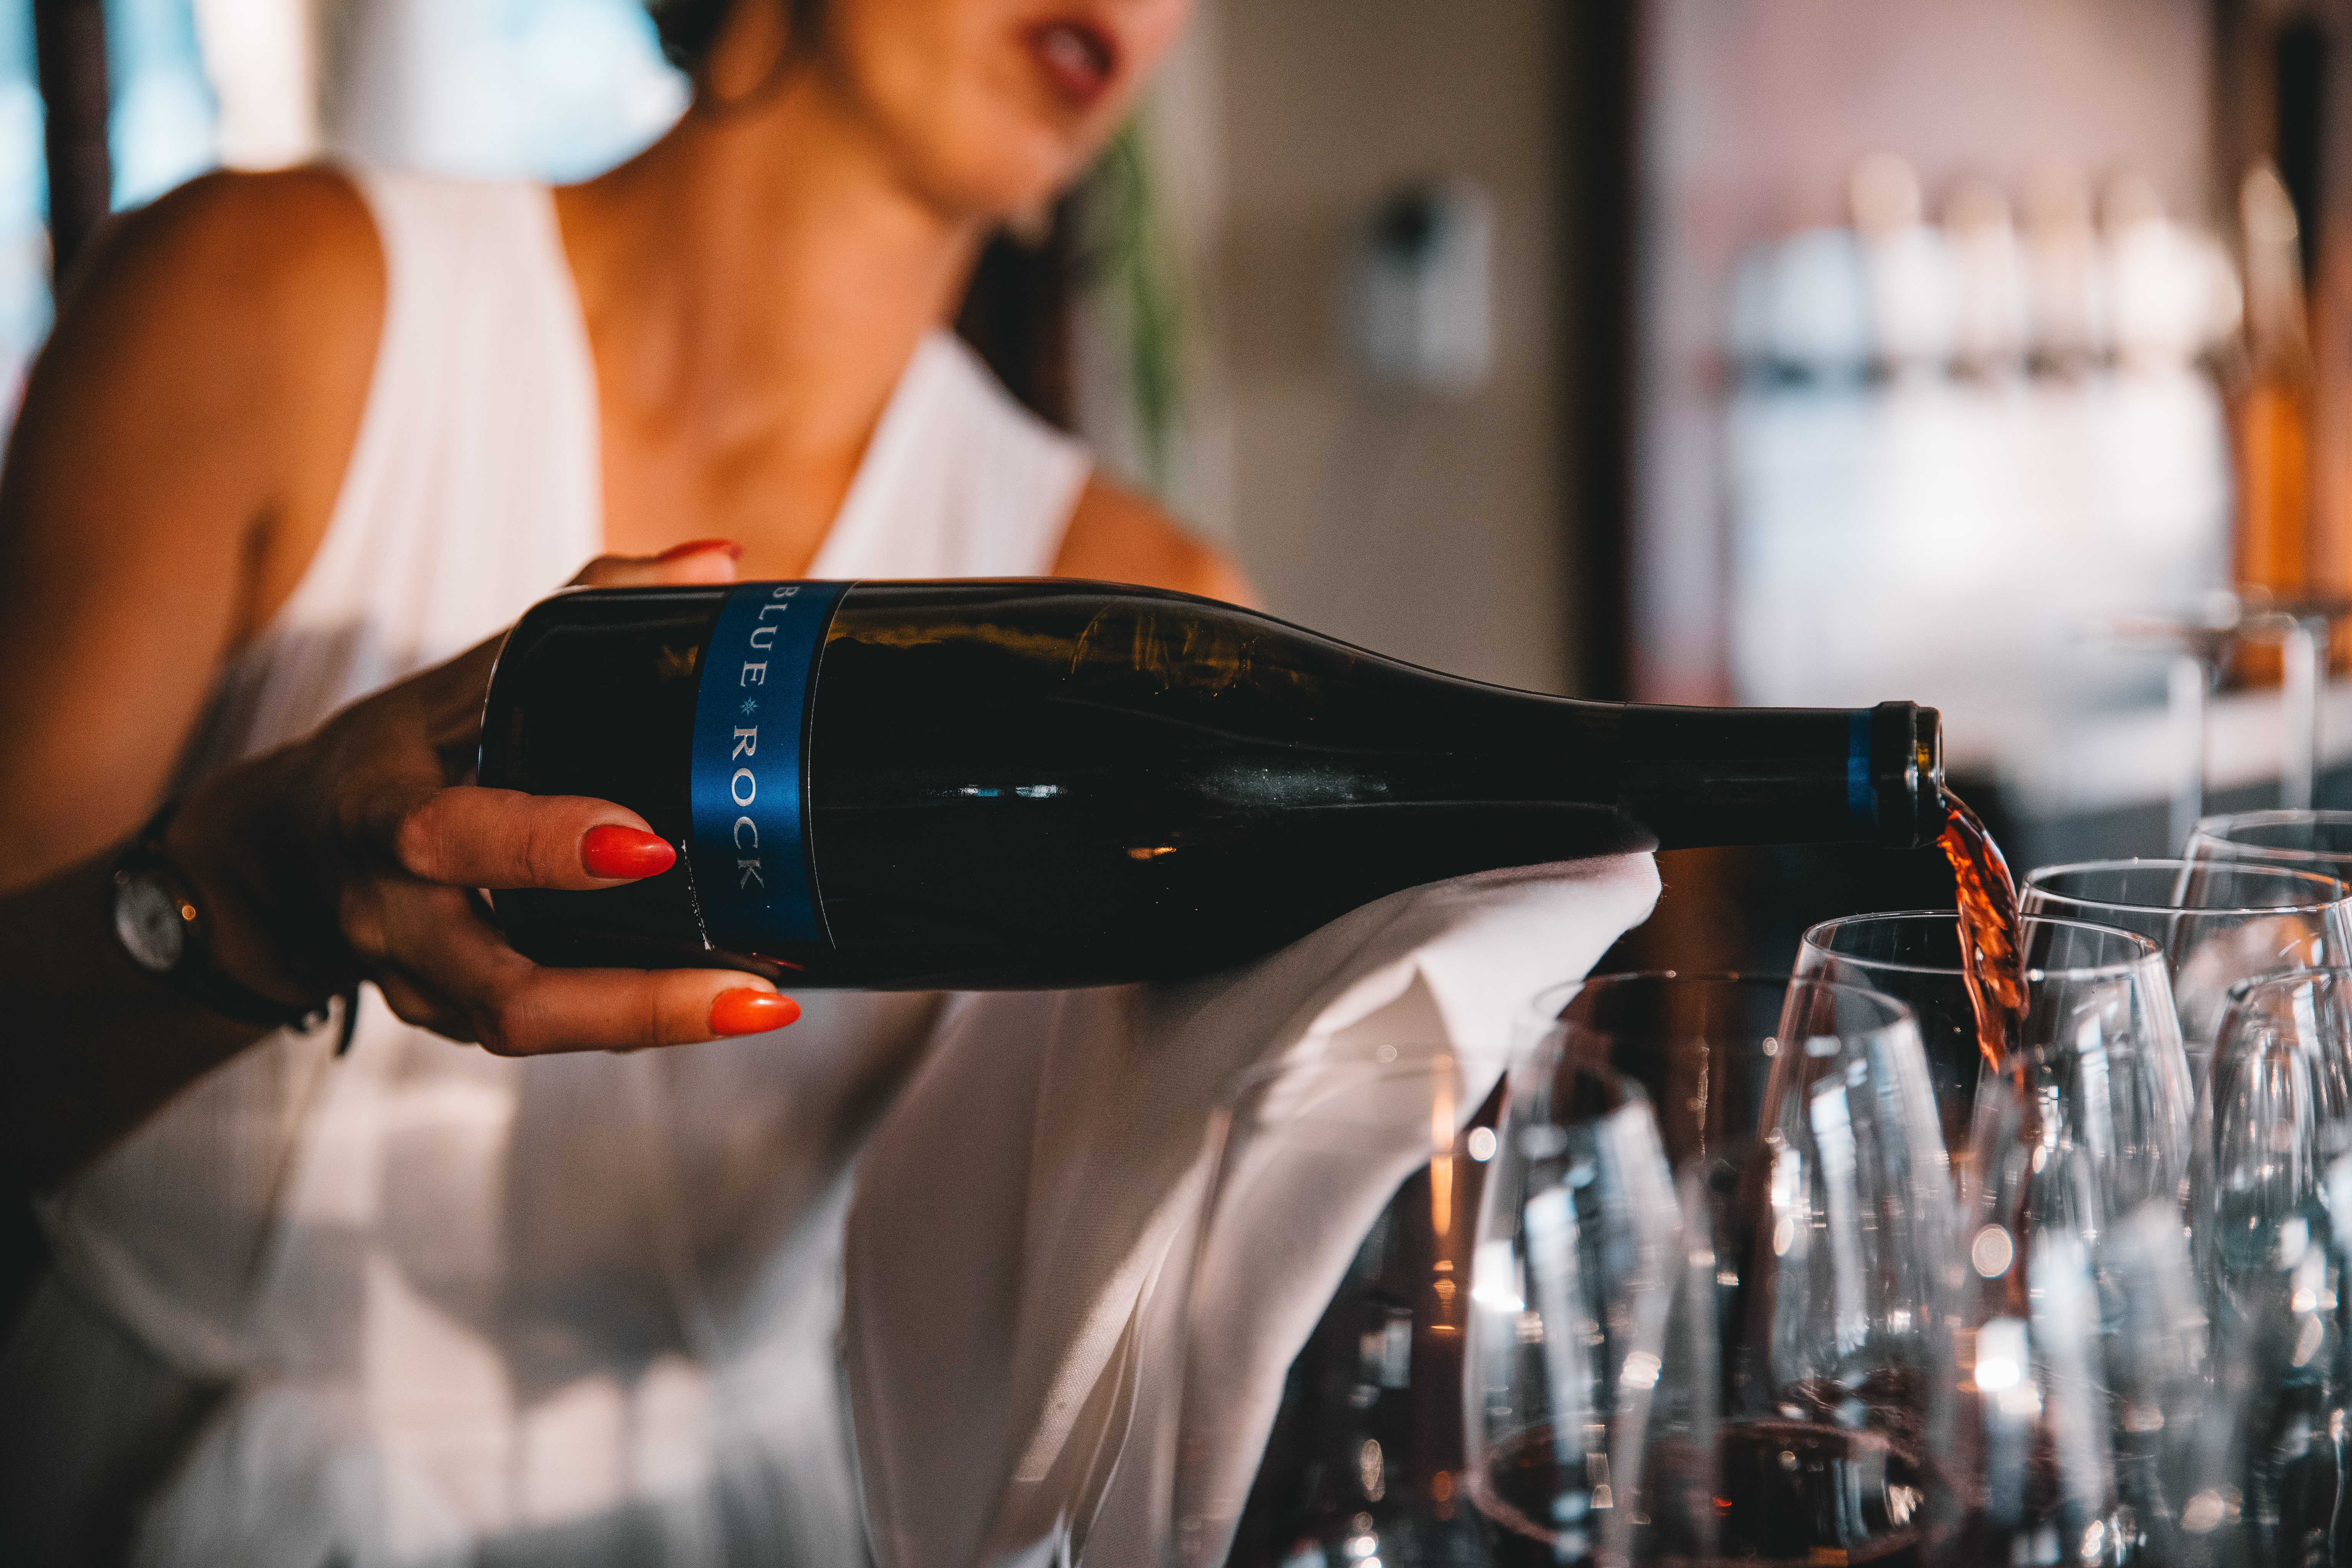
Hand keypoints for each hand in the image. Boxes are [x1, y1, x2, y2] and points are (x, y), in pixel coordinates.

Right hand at [172, 542, 800, 1052]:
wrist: (287, 855)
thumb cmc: (401, 751)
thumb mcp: (466, 671)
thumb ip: (591, 607)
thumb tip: (717, 563)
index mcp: (385, 810)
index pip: (454, 835)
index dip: (544, 846)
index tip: (647, 846)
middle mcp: (396, 914)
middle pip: (502, 984)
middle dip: (627, 995)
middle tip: (750, 986)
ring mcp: (423, 983)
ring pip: (530, 1029)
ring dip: (652, 1026)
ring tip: (763, 1004)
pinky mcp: (452, 1021)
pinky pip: (544, 1038)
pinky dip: (632, 1026)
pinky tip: (724, 1006)